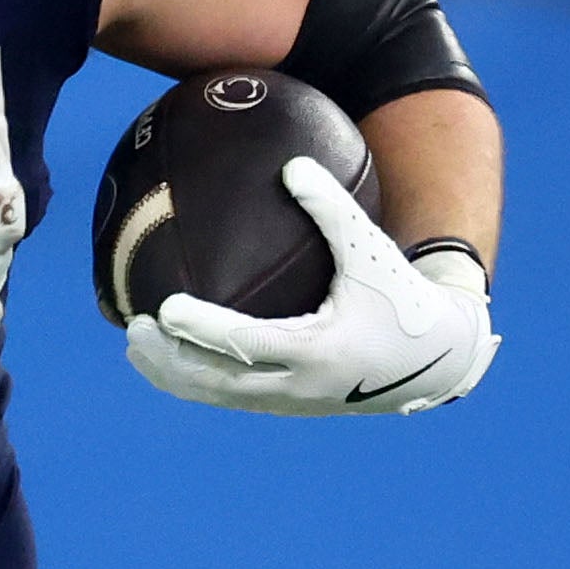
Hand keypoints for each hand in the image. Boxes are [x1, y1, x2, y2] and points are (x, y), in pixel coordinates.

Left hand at [127, 159, 495, 416]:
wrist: (434, 358)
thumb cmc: (401, 297)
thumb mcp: (371, 251)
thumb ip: (331, 208)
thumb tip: (292, 164)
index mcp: (317, 351)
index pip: (246, 343)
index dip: (203, 329)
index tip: (165, 307)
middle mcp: (299, 385)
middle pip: (220, 380)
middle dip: (171, 360)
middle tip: (134, 328)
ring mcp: (292, 401)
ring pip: (220, 395)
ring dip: (175, 376)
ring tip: (135, 347)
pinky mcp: (291, 404)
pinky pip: (233, 395)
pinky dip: (197, 380)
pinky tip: (170, 358)